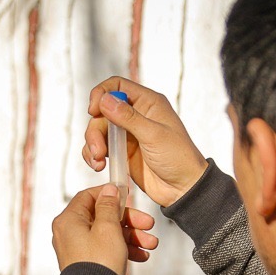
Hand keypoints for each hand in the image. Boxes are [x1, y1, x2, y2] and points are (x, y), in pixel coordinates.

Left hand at [52, 184, 159, 274]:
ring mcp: (78, 249)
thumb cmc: (99, 262)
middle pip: (102, 216)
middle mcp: (70, 233)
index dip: (109, 194)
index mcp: (69, 220)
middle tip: (148, 224)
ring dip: (131, 237)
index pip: (88, 197)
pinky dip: (123, 250)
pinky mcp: (87, 262)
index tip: (127, 194)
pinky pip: (106, 249)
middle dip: (129, 221)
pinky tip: (141, 255)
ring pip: (107, 234)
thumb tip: (108, 190)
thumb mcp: (108, 227)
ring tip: (151, 244)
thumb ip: (109, 206)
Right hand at [83, 77, 208, 207]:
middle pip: (102, 111)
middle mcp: (136, 115)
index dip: (101, 94)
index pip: (117, 86)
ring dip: (92, 144)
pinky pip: (100, 147)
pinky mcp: (122, 151)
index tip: (93, 111)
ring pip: (99, 130)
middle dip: (95, 130)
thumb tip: (104, 99)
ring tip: (97, 162)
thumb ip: (129, 117)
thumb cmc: (178, 158)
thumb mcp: (154, 135)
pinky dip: (93, 155)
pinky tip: (99, 166)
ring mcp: (127, 134)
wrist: (183, 188)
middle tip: (98, 150)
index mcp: (148, 103)